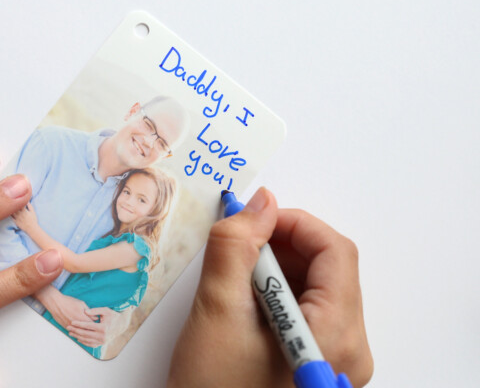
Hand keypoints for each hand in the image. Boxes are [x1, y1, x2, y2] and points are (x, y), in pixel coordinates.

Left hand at [11, 202, 37, 231]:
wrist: (32, 228)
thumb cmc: (33, 220)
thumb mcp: (33, 212)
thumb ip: (30, 206)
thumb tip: (27, 201)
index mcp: (24, 211)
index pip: (19, 204)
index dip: (18, 201)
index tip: (17, 199)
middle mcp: (19, 214)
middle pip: (14, 207)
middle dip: (13, 204)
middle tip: (11, 201)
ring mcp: (17, 218)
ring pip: (11, 212)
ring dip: (10, 209)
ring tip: (10, 206)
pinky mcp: (15, 222)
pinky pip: (11, 217)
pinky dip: (10, 214)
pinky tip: (9, 212)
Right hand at [35, 286, 93, 328]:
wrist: (56, 303)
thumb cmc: (69, 302)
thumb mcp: (82, 304)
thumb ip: (90, 312)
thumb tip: (96, 318)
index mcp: (81, 317)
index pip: (92, 325)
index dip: (96, 325)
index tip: (99, 325)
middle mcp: (76, 323)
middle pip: (86, 330)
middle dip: (91, 330)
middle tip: (96, 330)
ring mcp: (70, 326)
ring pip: (79, 332)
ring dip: (84, 332)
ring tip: (89, 333)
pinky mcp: (65, 327)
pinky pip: (73, 332)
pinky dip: (77, 332)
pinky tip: (81, 332)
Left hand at [67, 307, 119, 347]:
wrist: (121, 325)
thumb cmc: (113, 316)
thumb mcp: (105, 310)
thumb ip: (95, 310)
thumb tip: (85, 312)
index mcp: (103, 327)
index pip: (87, 326)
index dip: (78, 324)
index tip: (71, 322)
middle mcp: (102, 336)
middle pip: (85, 334)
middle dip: (75, 331)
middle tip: (68, 328)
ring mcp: (102, 341)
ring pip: (87, 340)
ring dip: (77, 337)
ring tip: (71, 333)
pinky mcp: (102, 344)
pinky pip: (91, 344)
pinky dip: (84, 342)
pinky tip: (78, 339)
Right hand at [167, 188, 372, 387]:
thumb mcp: (216, 311)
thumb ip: (235, 247)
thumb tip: (259, 202)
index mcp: (336, 337)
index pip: (336, 251)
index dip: (295, 223)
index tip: (255, 217)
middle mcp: (349, 350)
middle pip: (330, 268)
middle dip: (283, 244)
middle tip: (240, 244)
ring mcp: (336, 359)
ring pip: (318, 286)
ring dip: (278, 266)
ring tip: (236, 275)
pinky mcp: (318, 363)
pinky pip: (308, 310)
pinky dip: (277, 292)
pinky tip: (245, 299)